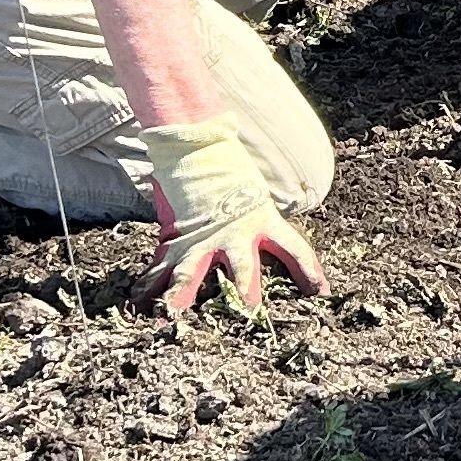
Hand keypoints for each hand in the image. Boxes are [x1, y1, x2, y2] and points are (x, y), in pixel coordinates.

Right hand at [136, 120, 325, 315]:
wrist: (199, 147)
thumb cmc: (235, 179)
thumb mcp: (260, 204)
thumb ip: (272, 236)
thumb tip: (306, 270)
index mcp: (264, 221)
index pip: (295, 248)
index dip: (310, 270)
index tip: (322, 292)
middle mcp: (234, 235)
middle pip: (243, 266)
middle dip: (245, 287)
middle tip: (248, 308)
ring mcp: (202, 238)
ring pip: (193, 270)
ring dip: (183, 293)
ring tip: (172, 314)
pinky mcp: (176, 239)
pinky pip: (161, 266)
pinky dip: (148, 286)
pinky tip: (137, 304)